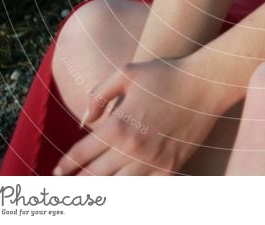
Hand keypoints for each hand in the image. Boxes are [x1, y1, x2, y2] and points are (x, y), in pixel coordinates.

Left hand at [53, 56, 222, 175]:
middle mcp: (133, 149)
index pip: (81, 154)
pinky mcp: (170, 167)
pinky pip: (142, 187)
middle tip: (66, 188)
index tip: (57, 171)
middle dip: (77, 183)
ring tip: (88, 192)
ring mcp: (153, 161)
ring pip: (116, 186)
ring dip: (100, 190)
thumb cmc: (167, 73)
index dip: (65, 165)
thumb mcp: (128, 72)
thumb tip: (84, 120)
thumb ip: (99, 95)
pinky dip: (128, 190)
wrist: (207, 83)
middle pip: (95, 176)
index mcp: (119, 125)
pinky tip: (120, 188)